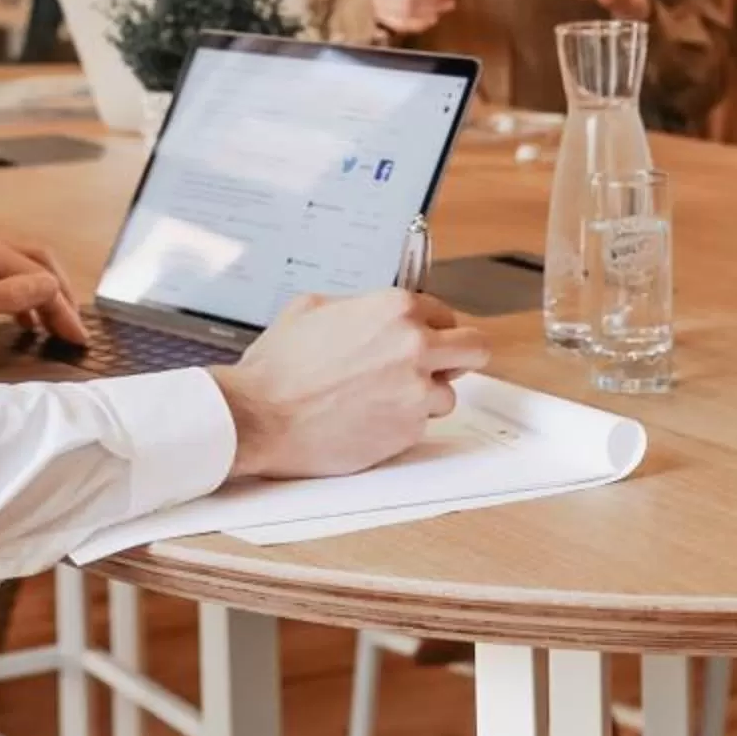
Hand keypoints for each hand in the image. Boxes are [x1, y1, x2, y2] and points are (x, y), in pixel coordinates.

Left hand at [0, 234, 86, 363]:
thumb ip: (2, 299)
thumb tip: (49, 287)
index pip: (36, 273)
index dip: (61, 306)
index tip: (78, 338)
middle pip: (34, 261)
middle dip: (59, 295)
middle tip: (74, 331)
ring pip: (20, 267)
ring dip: (43, 294)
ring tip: (56, 327)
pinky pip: (2, 276)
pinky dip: (22, 296)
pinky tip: (24, 321)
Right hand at [211, 289, 490, 478]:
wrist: (260, 416)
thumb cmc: (279, 366)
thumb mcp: (312, 308)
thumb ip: (358, 305)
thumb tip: (372, 312)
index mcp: (396, 309)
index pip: (445, 313)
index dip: (431, 328)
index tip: (423, 339)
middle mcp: (416, 346)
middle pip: (476, 348)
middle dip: (461, 357)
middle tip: (440, 366)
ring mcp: (416, 391)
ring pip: (448, 394)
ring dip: (423, 397)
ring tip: (382, 399)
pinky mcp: (408, 430)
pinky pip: (422, 425)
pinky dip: (401, 424)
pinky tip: (368, 419)